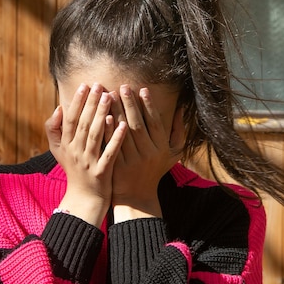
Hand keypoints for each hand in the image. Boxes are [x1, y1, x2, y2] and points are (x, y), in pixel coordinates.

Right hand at [45, 83, 126, 226]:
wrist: (84, 199)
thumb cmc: (74, 170)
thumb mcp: (58, 151)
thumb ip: (55, 130)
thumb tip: (59, 108)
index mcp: (66, 145)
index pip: (70, 119)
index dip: (77, 102)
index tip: (85, 85)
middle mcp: (75, 152)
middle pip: (83, 124)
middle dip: (91, 103)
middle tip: (100, 85)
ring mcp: (88, 162)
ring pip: (95, 135)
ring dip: (102, 115)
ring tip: (110, 97)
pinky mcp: (101, 172)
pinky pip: (109, 153)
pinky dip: (115, 139)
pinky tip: (123, 125)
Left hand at [107, 85, 184, 221]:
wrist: (136, 196)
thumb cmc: (155, 170)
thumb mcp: (173, 154)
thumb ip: (178, 131)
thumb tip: (180, 109)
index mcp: (161, 148)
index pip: (155, 123)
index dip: (149, 106)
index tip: (142, 89)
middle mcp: (148, 154)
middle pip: (137, 125)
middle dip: (130, 104)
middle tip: (123, 87)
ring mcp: (132, 161)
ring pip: (123, 133)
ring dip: (117, 113)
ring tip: (110, 96)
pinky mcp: (118, 166)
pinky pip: (113, 145)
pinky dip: (109, 131)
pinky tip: (104, 117)